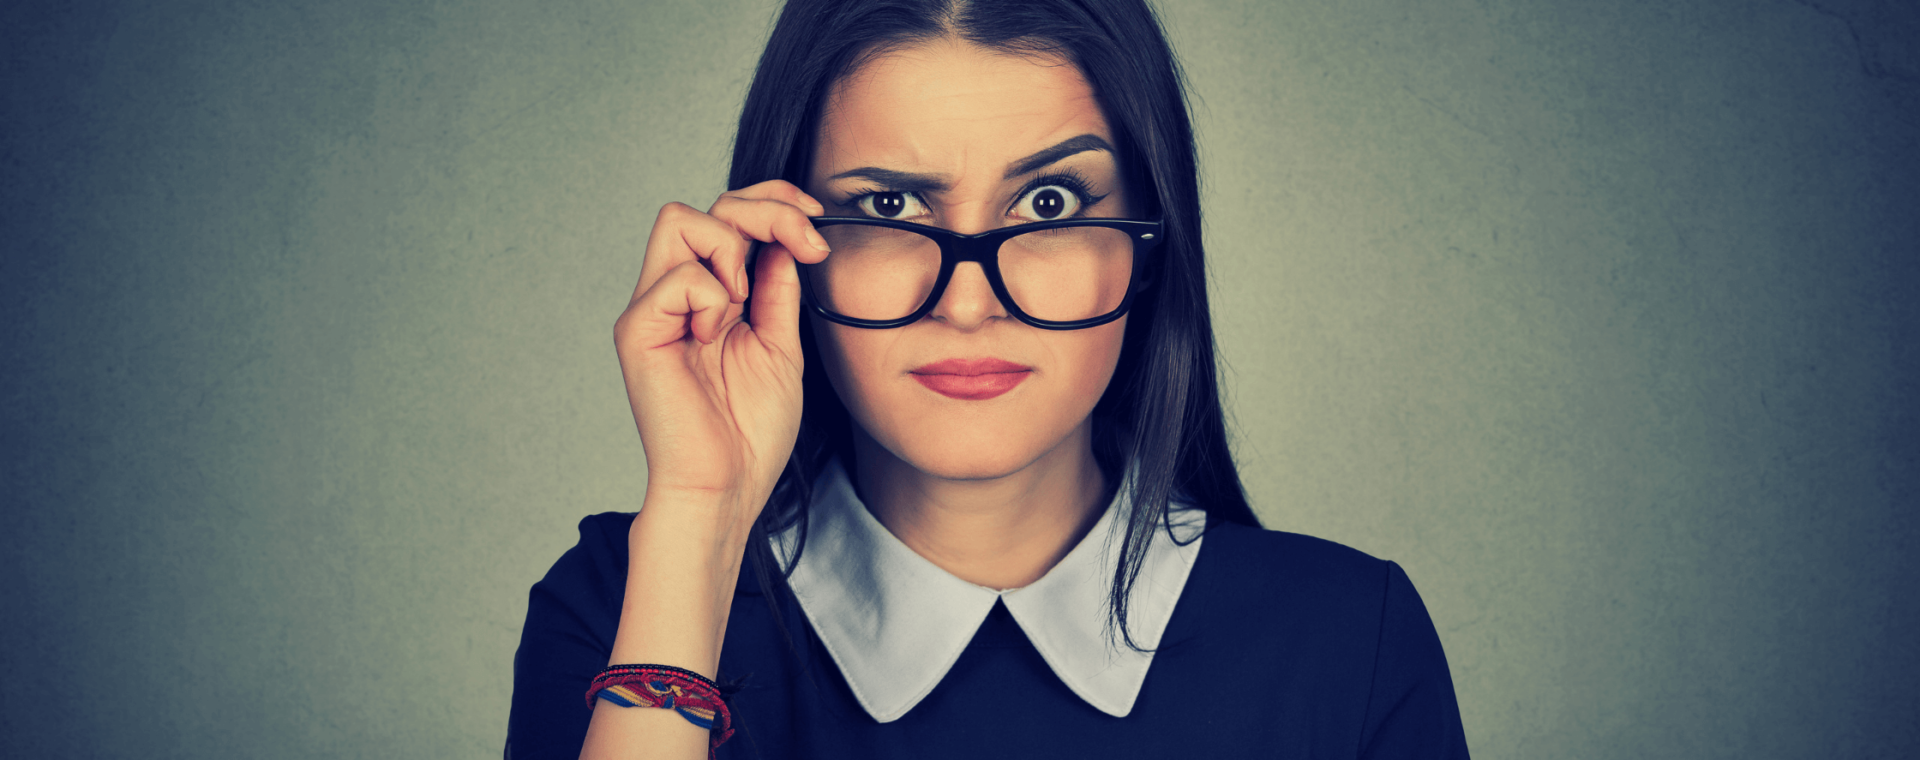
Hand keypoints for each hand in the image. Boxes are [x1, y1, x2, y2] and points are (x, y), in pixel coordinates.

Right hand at [613, 180, 830, 528]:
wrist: (727, 488)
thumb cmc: (749, 431)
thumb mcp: (780, 344)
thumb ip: (777, 289)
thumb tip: (785, 239)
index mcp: (707, 297)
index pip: (727, 216)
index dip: (773, 203)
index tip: (817, 223)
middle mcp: (673, 295)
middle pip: (703, 205)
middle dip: (764, 209)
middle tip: (805, 243)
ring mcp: (652, 310)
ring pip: (680, 220)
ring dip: (731, 250)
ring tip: (745, 304)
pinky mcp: (638, 331)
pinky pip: (679, 277)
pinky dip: (713, 298)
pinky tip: (717, 336)